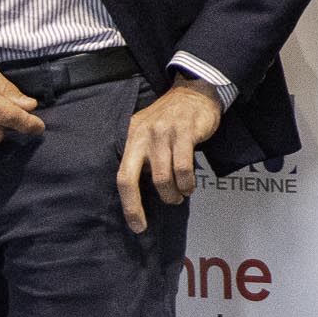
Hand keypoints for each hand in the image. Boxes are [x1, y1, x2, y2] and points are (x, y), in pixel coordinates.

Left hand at [116, 75, 222, 233]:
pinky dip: (188, 182)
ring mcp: (164, 132)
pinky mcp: (185, 130)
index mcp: (132, 138)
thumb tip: (139, 192)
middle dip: (149, 202)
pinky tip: (190, 184)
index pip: (123, 177)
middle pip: (136, 178)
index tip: (138, 226)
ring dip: (175, 192)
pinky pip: (184, 166)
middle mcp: (143, 135)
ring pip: (164, 176)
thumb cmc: (171, 118)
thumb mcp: (148, 132)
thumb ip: (142, 156)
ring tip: (181, 194)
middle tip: (169, 204)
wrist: (194, 90)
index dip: (129, 205)